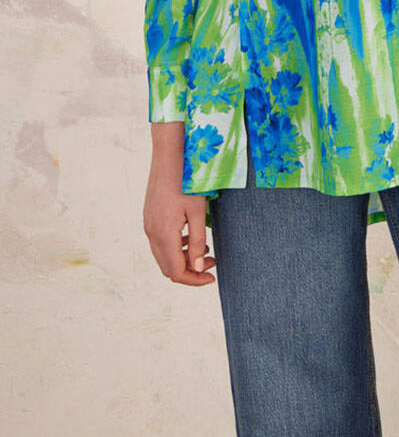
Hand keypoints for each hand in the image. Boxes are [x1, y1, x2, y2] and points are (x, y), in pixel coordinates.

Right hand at [143, 122, 216, 285]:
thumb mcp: (198, 212)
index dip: (194, 280)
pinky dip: (176, 247)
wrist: (168, 156)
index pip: (176, 272)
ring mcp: (148, 225)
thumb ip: (198, 241)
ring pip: (163, 255)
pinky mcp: (149, 217)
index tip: (212, 278)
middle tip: (212, 263)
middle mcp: (152, 233)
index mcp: (164, 235)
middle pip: (168, 267)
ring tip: (206, 248)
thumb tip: (199, 267)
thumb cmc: (186, 181)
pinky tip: (192, 236)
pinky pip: (160, 242)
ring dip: (184, 258)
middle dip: (191, 271)